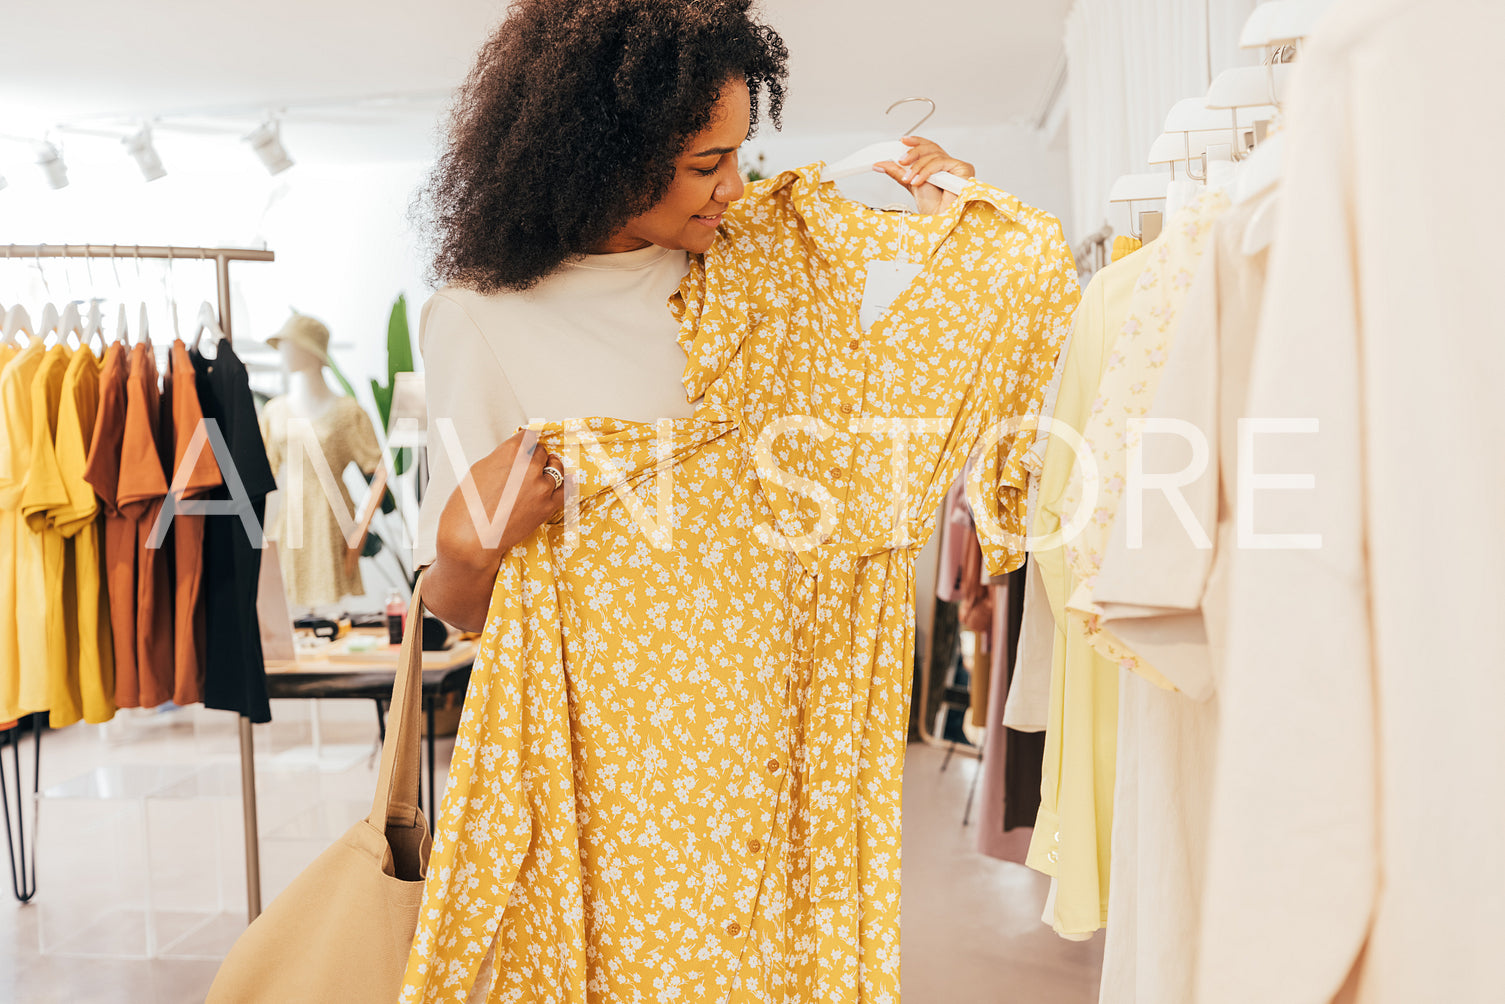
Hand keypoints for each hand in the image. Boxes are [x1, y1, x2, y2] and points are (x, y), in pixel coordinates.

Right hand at [436, 428, 565, 559]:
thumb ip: (502, 458)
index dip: (526, 442)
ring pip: (555, 468)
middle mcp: (528, 466)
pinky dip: (567, 484)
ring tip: (545, 472)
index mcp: (510, 452)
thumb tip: (515, 455)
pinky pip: (566, 490)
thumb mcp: (480, 469)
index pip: (529, 436)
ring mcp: (541, 486)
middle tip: (528, 465)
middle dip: (535, 457)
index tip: (526, 446)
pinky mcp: (547, 506)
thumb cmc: (467, 506)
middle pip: (541, 452)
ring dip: (550, 469)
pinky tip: (568, 481)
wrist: (471, 538)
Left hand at [872, 136, 975, 213]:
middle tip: (901, 160)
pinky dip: (926, 171)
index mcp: (936, 167)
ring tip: (909, 179)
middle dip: (913, 152)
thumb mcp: (910, 184)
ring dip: (917, 167)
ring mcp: (955, 166)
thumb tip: (880, 164)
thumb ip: (898, 172)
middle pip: (931, 147)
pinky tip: (918, 181)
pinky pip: (941, 162)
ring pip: (934, 154)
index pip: (927, 148)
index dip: (916, 142)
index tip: (902, 141)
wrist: (939, 220)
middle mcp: (947, 165)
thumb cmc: (931, 207)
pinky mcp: (963, 168)